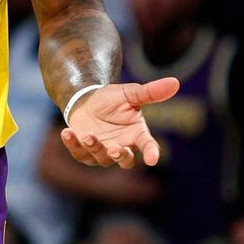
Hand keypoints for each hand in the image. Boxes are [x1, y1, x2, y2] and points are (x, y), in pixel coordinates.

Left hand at [61, 77, 178, 168]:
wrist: (86, 100)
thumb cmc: (112, 99)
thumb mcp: (130, 93)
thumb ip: (150, 92)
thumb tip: (175, 82)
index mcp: (137, 134)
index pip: (148, 146)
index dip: (151, 153)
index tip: (152, 159)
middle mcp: (122, 146)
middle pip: (125, 161)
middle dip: (120, 157)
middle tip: (115, 149)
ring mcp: (103, 151)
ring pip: (101, 159)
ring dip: (94, 148)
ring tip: (87, 135)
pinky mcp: (84, 151)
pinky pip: (79, 154)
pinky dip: (72, 145)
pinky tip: (67, 133)